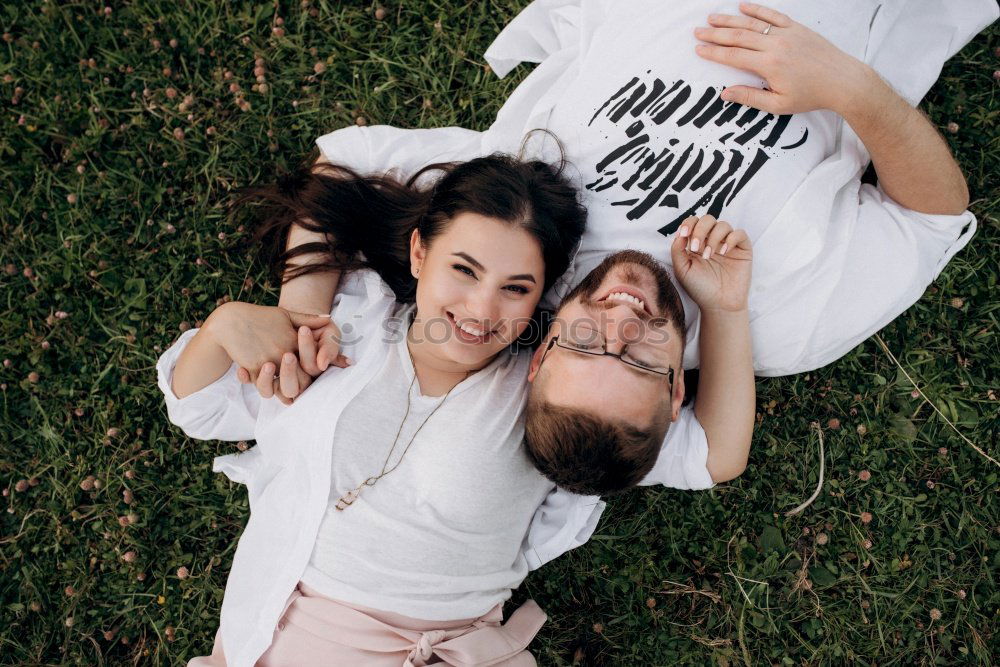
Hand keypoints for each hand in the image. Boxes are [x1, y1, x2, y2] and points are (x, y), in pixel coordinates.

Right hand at [204, 302, 333, 404]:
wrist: (230, 320)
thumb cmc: (259, 316)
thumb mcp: (285, 315)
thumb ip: (308, 318)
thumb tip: (329, 318)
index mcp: (294, 340)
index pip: (312, 361)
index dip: (315, 370)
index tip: (313, 373)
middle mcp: (283, 352)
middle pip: (301, 379)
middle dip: (301, 383)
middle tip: (298, 384)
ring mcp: (268, 361)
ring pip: (282, 387)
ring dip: (284, 388)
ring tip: (283, 386)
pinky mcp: (254, 368)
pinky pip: (263, 386)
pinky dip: (266, 386)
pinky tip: (268, 384)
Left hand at [670, 215, 751, 312]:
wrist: (718, 304)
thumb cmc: (700, 288)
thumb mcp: (682, 270)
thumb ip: (677, 250)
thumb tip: (679, 233)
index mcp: (697, 243)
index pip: (693, 223)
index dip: (688, 224)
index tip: (683, 235)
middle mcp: (712, 241)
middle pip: (707, 219)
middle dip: (700, 230)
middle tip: (696, 248)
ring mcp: (728, 244)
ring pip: (723, 225)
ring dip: (713, 237)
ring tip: (709, 255)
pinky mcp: (742, 249)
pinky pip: (740, 233)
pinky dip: (731, 239)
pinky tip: (724, 252)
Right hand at [693, 3, 873, 116]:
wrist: (843, 81)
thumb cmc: (811, 96)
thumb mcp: (778, 105)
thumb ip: (750, 98)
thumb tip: (725, 93)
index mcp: (769, 65)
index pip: (733, 56)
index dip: (714, 52)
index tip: (699, 49)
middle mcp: (775, 45)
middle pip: (738, 36)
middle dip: (715, 34)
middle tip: (698, 31)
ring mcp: (787, 33)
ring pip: (752, 23)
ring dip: (730, 20)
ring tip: (712, 17)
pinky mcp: (797, 28)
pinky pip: (773, 15)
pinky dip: (757, 9)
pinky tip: (743, 5)